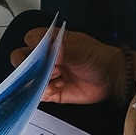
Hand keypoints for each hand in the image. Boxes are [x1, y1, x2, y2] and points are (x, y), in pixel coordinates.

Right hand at [8, 26, 123, 104]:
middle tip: (40, 71)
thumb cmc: (98, 58)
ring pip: (28, 79)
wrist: (112, 79)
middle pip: (22, 59)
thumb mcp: (82, 51)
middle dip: (28, 66)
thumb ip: (65, 51)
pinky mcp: (51, 92)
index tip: (40, 54)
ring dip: (35, 81)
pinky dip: (40, 94)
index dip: (32, 46)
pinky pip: (38, 94)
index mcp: (51, 41)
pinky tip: (52, 90)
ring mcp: (47, 75)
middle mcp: (46, 57)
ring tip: (52, 81)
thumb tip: (54, 51)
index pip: (30, 40)